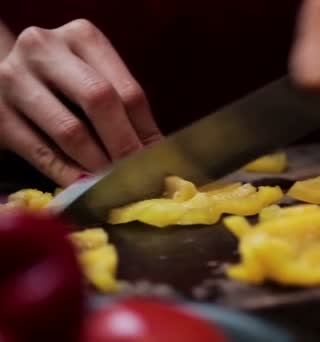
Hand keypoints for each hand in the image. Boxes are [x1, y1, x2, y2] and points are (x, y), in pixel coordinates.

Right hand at [0, 19, 161, 185]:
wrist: (7, 76)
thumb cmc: (63, 81)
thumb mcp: (94, 77)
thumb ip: (123, 105)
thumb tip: (156, 151)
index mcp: (82, 37)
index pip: (126, 89)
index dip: (146, 129)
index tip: (157, 159)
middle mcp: (45, 48)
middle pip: (99, 100)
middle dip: (124, 144)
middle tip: (137, 173)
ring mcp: (15, 78)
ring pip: (69, 130)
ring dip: (97, 163)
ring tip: (114, 181)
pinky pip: (40, 151)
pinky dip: (67, 173)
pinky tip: (84, 185)